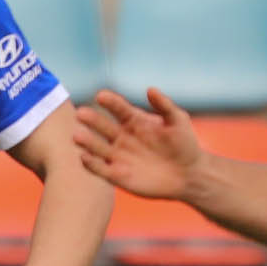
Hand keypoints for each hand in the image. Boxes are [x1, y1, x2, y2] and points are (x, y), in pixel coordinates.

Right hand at [73, 89, 202, 200]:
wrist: (189, 175)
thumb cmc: (185, 145)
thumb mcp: (178, 121)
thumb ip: (164, 106)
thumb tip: (150, 89)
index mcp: (134, 121)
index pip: (119, 109)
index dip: (110, 102)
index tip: (101, 95)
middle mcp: (122, 137)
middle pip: (103, 126)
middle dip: (92, 120)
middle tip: (81, 113)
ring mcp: (118, 156)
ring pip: (97, 147)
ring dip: (86, 141)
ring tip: (77, 136)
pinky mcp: (117, 175)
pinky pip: (100, 169)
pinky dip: (90, 164)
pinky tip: (83, 157)